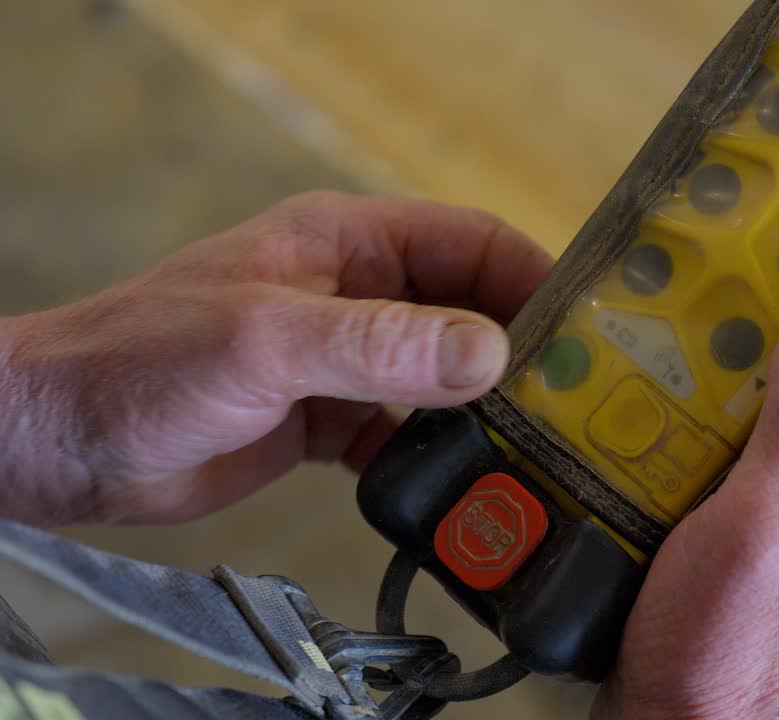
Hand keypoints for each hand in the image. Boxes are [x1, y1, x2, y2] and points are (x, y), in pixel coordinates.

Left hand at [0, 192, 551, 525]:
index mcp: (348, 242)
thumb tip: (492, 354)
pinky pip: (406, 433)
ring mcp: (345, 361)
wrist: (58, 441)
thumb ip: (382, 346)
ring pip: (443, 378)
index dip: (534, 279)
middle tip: (579, 407)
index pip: (470, 242)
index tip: (586, 332)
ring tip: (537, 455)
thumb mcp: (270, 339)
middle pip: (469, 313)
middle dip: (522, 354)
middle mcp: (357, 295)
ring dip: (485, 412)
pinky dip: (437, 457)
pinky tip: (461, 487)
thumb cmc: (142, 361)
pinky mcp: (328, 420)